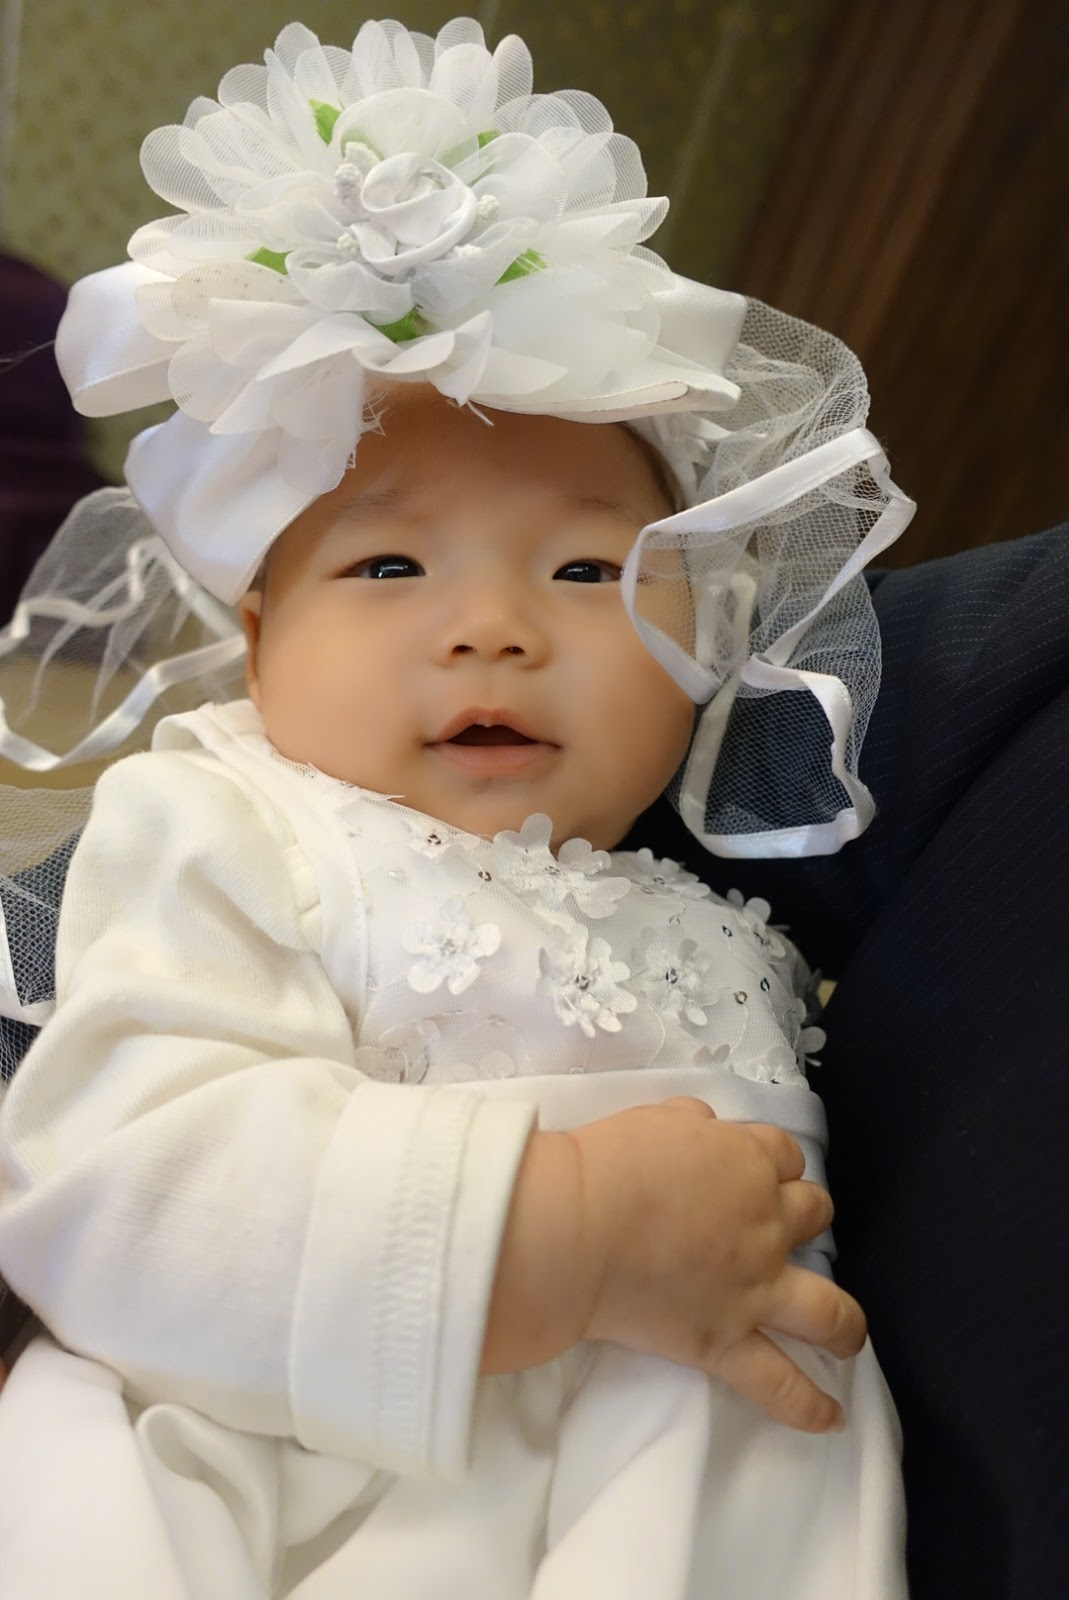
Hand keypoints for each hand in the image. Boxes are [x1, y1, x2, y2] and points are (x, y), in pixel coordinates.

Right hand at [482, 1098, 863, 1432]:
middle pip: (813, 1214)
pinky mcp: (726, 1342)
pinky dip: (809, 1405)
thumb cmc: (609, 1164)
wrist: (577, 1228)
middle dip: (801, 1216)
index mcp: (748, 1163)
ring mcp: (755, 1288)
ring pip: (828, 1307)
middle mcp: (766, 1225)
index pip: (785, 1156)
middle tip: (776, 1230)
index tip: (753, 1173)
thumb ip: (694, 1126)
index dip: (772, 1164)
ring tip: (846, 1336)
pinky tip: (831, 1418)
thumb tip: (705, 1133)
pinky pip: (779, 1384)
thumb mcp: (657, 1119)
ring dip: (843, 1320)